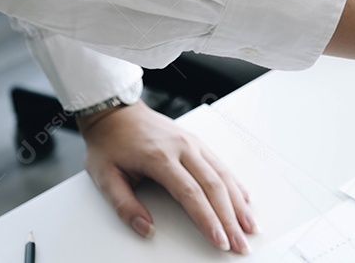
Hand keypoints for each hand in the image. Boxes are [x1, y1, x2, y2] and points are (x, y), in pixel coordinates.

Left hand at [78, 102, 254, 253]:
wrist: (115, 111)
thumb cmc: (109, 143)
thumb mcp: (104, 176)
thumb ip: (124, 206)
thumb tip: (145, 228)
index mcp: (160, 157)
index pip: (191, 194)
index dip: (208, 219)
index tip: (219, 240)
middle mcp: (182, 148)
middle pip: (214, 188)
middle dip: (230, 219)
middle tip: (241, 242)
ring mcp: (193, 143)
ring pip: (223, 176)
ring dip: (239, 204)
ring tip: (250, 226)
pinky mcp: (197, 142)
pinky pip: (221, 165)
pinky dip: (236, 185)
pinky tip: (244, 199)